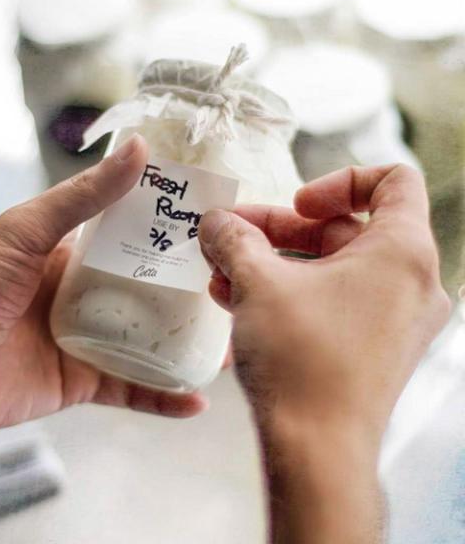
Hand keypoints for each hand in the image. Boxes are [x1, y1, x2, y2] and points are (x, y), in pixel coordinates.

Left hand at [0, 135, 209, 428]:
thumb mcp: (26, 231)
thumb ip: (82, 195)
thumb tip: (136, 149)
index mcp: (64, 254)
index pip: (126, 238)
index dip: (165, 231)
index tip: (212, 224)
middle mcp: (77, 295)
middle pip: (143, 291)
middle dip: (185, 291)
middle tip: (232, 284)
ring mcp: (81, 339)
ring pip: (146, 341)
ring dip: (186, 345)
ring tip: (229, 342)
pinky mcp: (78, 382)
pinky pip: (130, 390)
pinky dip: (163, 397)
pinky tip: (197, 397)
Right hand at [198, 164, 450, 542]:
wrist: (317, 449)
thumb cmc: (302, 359)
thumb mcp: (257, 282)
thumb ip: (234, 239)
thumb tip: (216, 221)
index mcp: (403, 252)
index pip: (392, 181)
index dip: (337, 181)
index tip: (294, 204)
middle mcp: (413, 284)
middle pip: (349, 228)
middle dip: (281, 229)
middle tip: (231, 236)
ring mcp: (397, 321)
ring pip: (335, 269)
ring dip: (275, 263)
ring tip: (222, 273)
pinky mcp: (376, 350)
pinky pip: (335, 303)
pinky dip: (291, 293)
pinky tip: (236, 301)